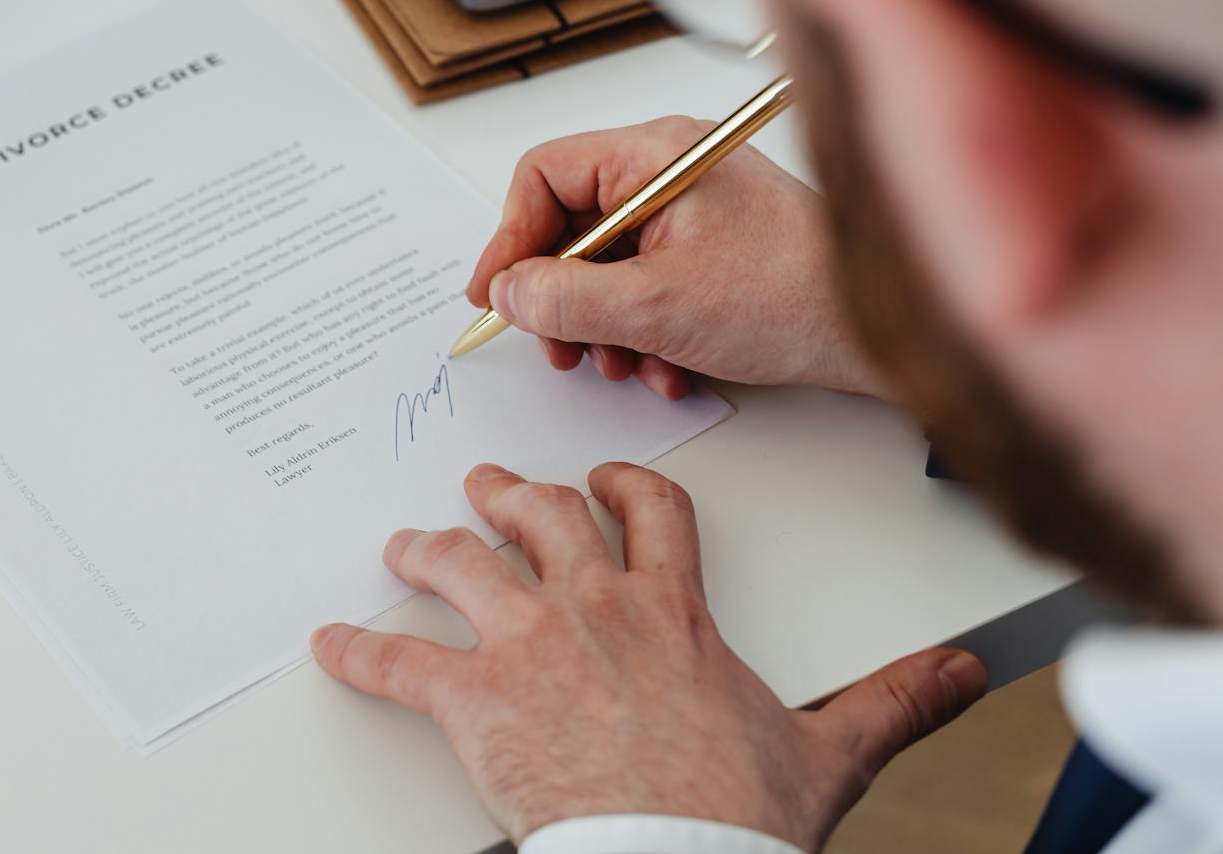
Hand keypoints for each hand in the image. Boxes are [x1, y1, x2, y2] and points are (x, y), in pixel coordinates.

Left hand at [312, 463, 987, 848]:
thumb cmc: (738, 812)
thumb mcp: (830, 749)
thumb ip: (894, 700)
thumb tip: (964, 675)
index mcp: (673, 609)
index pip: (651, 511)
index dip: (621, 485)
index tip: (602, 479)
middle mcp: (594, 607)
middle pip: (541, 517)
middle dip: (507, 495)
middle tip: (484, 486)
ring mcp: (526, 645)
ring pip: (461, 565)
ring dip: (426, 550)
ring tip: (403, 546)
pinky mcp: (472, 700)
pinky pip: (398, 663)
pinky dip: (356, 654)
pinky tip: (326, 647)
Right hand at [465, 116, 884, 399]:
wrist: (883, 333)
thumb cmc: (795, 298)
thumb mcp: (656, 308)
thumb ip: (564, 299)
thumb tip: (508, 293)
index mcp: (658, 154)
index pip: (545, 175)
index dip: (510, 238)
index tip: (495, 295)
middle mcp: (673, 169)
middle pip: (573, 223)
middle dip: (562, 297)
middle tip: (558, 347)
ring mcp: (695, 207)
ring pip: (607, 262)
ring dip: (604, 325)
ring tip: (625, 366)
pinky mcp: (713, 246)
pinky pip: (646, 279)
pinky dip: (643, 329)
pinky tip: (667, 369)